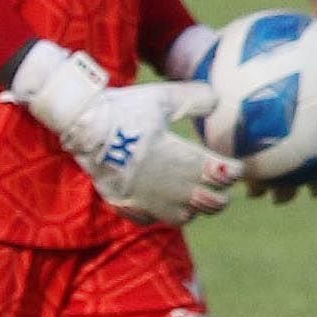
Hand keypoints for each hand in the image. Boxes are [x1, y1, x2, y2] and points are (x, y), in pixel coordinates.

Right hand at [7, 43, 237, 225]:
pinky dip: (158, 212)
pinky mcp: (126, 205)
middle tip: (216, 183)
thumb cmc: (126, 110)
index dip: (234, 170)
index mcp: (185, 161)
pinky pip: (150, 218)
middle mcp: (171, 187)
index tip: (232, 164)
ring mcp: (148, 200)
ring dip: (191, 207)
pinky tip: (157, 199)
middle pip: (212, 203)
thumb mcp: (163, 98)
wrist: (83, 126)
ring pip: (184, 218)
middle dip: (220, 194)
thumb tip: (218, 100)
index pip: (225, 175)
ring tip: (188, 193)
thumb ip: (196, 98)